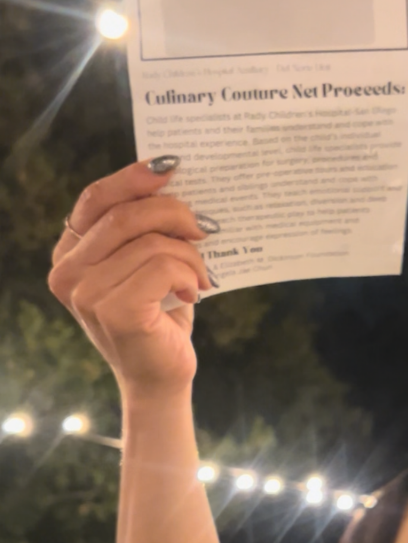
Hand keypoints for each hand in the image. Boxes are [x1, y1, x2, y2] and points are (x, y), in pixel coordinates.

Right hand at [47, 160, 210, 401]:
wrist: (162, 375)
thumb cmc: (160, 314)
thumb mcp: (148, 263)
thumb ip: (146, 229)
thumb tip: (175, 182)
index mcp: (70, 253)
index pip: (95, 199)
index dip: (132, 178)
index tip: (170, 167)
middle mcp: (67, 271)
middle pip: (127, 215)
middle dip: (175, 214)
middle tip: (204, 230)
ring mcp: (86, 293)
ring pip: (152, 243)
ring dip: (190, 255)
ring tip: (201, 275)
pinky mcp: (114, 310)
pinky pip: (163, 268)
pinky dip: (189, 274)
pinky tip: (194, 293)